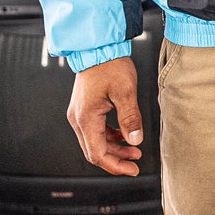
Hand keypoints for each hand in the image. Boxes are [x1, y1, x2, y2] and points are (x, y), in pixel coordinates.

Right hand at [67, 55, 144, 174]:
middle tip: (136, 161)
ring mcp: (79, 113)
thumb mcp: (125, 91)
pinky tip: (123, 134)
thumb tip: (135, 141)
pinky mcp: (84, 107)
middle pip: (94, 150)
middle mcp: (78, 118)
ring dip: (114, 147)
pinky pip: (95, 129)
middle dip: (116, 158)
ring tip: (133, 148)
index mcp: (86, 118)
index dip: (116, 165)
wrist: (98, 45)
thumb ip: (130, 118)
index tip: (133, 169)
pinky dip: (109, 135)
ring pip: (95, 140)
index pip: (98, 154)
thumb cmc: (110, 64)